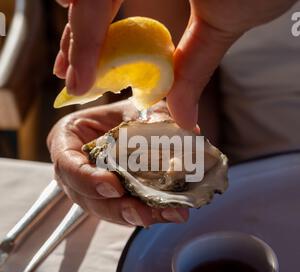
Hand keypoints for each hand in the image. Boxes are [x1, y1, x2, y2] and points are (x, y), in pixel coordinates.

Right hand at [47, 100, 188, 225]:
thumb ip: (151, 115)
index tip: (115, 187)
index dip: (88, 180)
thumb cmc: (115, 114)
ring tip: (168, 214)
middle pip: (88, 199)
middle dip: (118, 208)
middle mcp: (74, 173)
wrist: (117, 125)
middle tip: (144, 213)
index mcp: (66, 144)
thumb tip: (188, 131)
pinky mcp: (109, 200)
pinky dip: (147, 212)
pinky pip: (124, 210)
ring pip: (108, 211)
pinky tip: (169, 212)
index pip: (67, 166)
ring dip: (138, 215)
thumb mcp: (129, 108)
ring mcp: (90, 190)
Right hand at [54, 0, 295, 129]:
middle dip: (76, 36)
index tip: (76, 83)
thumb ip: (194, 68)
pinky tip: (98, 20)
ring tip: (77, 54)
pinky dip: (103, 4)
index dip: (83, 45)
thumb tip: (180, 117)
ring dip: (85, 19)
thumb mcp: (230, 21)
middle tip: (67, 73)